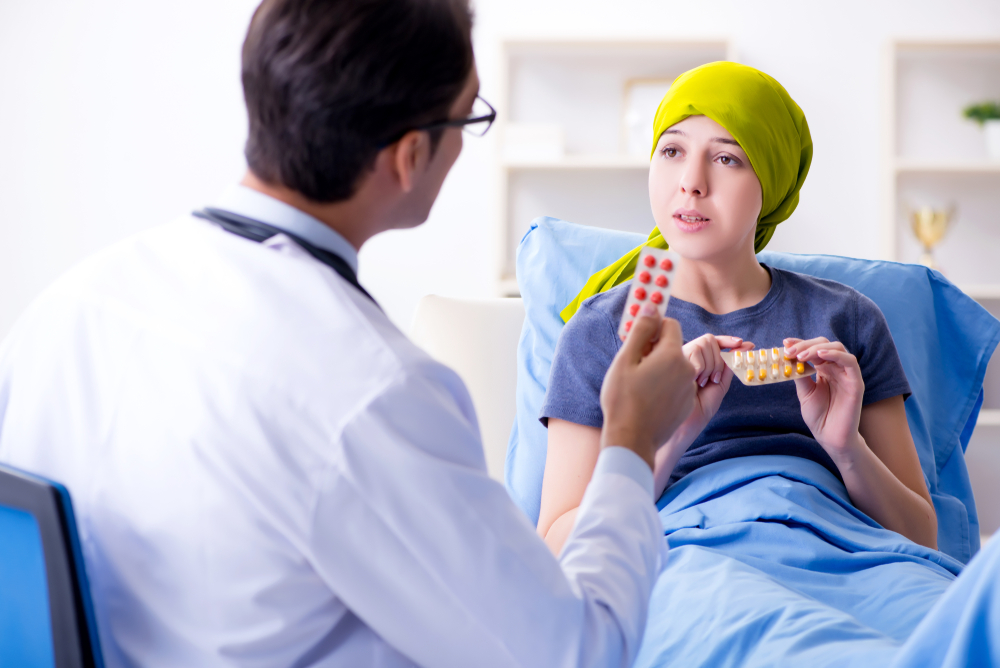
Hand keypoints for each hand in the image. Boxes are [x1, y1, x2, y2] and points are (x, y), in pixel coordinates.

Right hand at [600, 304, 696, 468]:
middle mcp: (687, 369)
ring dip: (659, 368)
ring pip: (674, 366)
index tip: (639, 339)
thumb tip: (652, 306)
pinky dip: (664, 386)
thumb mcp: (625, 359)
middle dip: (655, 349)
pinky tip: (646, 399)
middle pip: (672, 346)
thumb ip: (641, 330)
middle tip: (634, 365)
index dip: (652, 328)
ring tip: (638, 385)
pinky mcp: (686, 405)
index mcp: (673, 355)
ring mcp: (688, 388)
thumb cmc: (623, 399)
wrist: (632, 440)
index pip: (670, 324)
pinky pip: (676, 385)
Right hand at [678, 334, 753, 437]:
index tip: (742, 343)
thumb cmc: (700, 407)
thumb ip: (729, 366)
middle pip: (710, 340)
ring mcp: (680, 356)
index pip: (714, 342)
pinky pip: (696, 350)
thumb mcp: (720, 384)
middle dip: (718, 359)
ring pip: (703, 344)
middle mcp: (688, 356)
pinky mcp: (673, 358)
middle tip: (713, 379)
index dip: (728, 340)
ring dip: (710, 365)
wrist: (687, 422)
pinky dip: (701, 367)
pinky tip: (694, 381)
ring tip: (701, 382)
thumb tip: (744, 347)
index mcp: (699, 361)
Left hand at [785, 337, 865, 461]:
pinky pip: (850, 362)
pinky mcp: (856, 382)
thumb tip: (788, 357)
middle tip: (790, 351)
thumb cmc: (819, 416)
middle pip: (824, 344)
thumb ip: (800, 375)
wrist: (830, 436)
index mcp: (824, 369)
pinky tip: (821, 355)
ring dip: (817, 348)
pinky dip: (836, 354)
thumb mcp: (804, 392)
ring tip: (801, 355)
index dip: (800, 343)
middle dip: (805, 345)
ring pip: (837, 348)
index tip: (785, 343)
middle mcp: (836, 368)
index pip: (814, 349)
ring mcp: (847, 374)